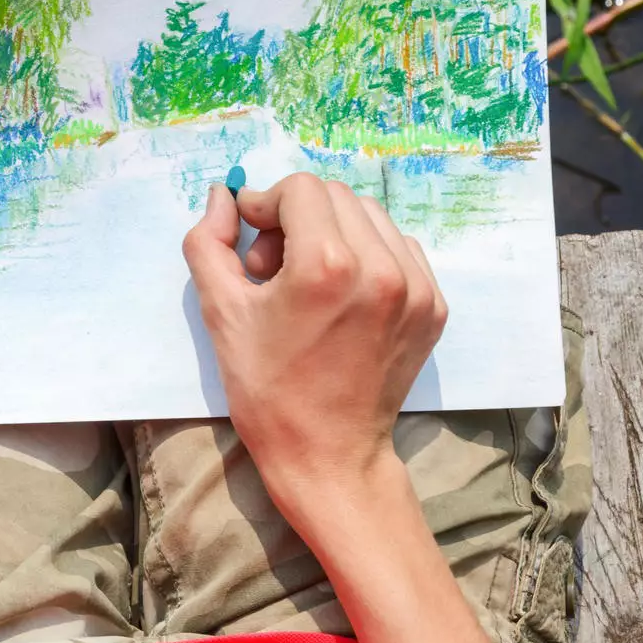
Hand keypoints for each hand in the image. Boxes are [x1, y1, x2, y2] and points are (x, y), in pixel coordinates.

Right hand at [181, 172, 446, 547]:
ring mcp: (417, 287)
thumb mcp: (220, 313)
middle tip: (271, 266)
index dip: (265, 204)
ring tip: (308, 280)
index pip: (299, 189)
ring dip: (332, 231)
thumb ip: (209, 242)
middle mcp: (381, 268)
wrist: (328, 453)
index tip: (249, 238)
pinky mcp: (434, 306)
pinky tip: (341, 294)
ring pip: (370, 217)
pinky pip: (398, 248)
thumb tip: (223, 196)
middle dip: (296, 217)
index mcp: (326, 266)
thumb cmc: (267, 388)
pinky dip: (366, 254)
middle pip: (335, 196)